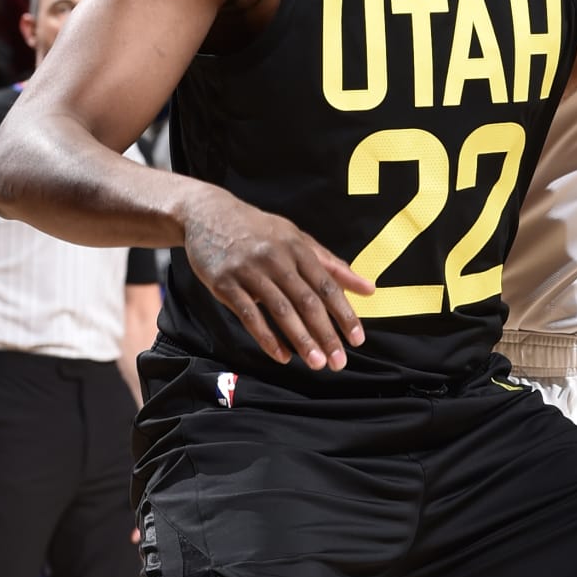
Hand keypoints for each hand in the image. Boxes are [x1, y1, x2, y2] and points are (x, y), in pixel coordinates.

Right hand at [183, 187, 369, 371]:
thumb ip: (331, 264)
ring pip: (280, 310)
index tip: (357, 340)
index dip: (344, 314)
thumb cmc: (259, 230)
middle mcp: (276, 258)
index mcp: (297, 248)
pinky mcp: (225, 283)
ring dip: (301, 340)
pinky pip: (249, 315)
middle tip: (339, 362)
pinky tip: (281, 356)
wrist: (207, 213)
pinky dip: (266, 337)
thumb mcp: (296, 238)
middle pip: (307, 301)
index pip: (327, 285)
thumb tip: (369, 289)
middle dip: (325, 334)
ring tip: (316, 363)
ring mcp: (249, 271)